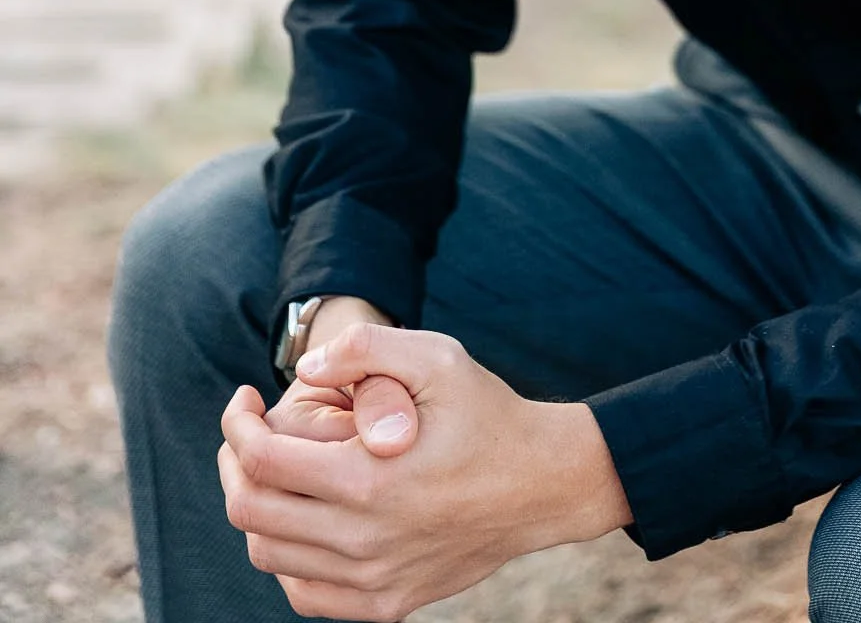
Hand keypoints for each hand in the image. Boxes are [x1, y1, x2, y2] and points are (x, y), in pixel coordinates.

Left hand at [219, 323, 630, 619]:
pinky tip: (301, 517)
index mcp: (368, 478)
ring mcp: (373, 580)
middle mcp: (364, 539)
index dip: (236, 425)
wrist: (543, 484)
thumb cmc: (487, 413)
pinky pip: (305, 592)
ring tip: (270, 469)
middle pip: (252, 512)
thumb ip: (366, 348)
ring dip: (255, 507)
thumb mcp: (437, 357)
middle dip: (234, 462)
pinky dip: (285, 556)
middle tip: (245, 431)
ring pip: (270, 556)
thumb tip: (307, 368)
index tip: (243, 399)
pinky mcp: (386, 603)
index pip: (261, 461)